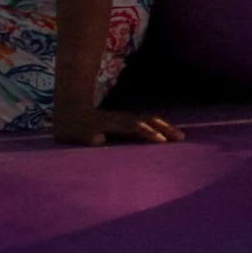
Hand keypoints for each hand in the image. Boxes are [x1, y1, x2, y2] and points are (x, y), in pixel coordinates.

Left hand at [55, 104, 184, 145]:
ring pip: (149, 119)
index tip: (161, 141)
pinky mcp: (126, 120)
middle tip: (181, 138)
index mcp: (111, 123)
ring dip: (165, 126)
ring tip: (181, 136)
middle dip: (165, 128)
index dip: (147, 133)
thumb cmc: (71, 128)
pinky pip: (147, 121)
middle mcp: (121, 119)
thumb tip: (99, 140)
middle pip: (148, 120)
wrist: (69, 111)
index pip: (133, 127)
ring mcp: (125, 118)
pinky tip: (167, 132)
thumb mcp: (72, 134)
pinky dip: (160, 125)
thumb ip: (85, 137)